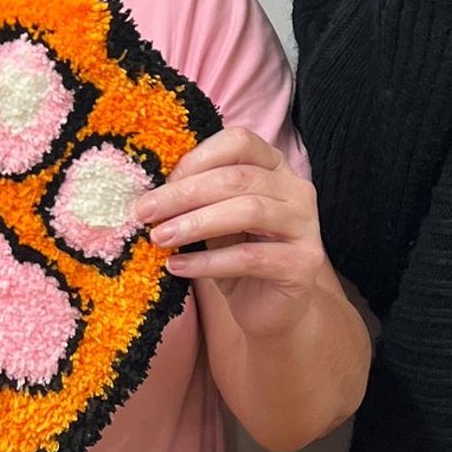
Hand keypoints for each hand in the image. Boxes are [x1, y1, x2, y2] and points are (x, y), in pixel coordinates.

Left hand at [134, 128, 333, 339]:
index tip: (161, 181)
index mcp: (275, 166)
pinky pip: (250, 257)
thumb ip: (196, 199)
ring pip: (248, 211)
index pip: (240, 142)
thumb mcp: (213, 220)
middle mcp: (297, 190)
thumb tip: (151, 189)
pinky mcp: (303, 264)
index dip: (198, 158)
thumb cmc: (235, 256)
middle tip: (145, 211)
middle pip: (238, 178)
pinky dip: (208, 262)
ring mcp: (306, 226)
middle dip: (184, 193)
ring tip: (160, 237)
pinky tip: (177, 267)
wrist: (268, 310)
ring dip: (195, 223)